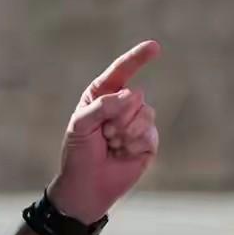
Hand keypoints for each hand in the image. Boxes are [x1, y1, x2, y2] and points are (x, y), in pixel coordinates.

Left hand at [46, 40, 160, 223]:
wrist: (86, 187)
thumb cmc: (78, 153)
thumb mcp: (80, 125)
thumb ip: (103, 105)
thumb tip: (132, 94)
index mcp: (103, 95)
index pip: (122, 71)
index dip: (138, 58)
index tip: (155, 47)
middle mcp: (122, 105)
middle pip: (135, 96)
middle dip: (118, 117)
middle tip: (104, 135)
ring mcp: (137, 123)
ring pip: (145, 114)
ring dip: (126, 132)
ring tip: (113, 145)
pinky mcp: (148, 142)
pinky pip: (150, 134)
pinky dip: (134, 145)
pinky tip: (122, 155)